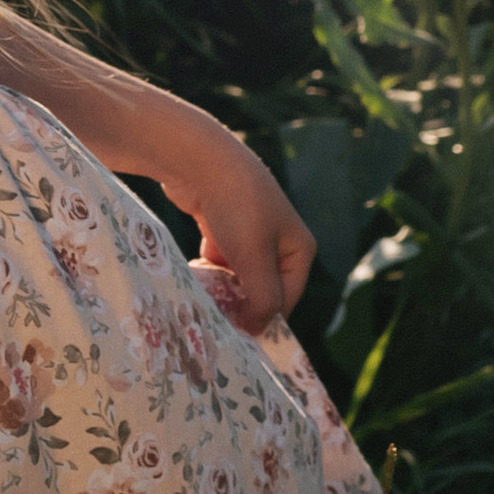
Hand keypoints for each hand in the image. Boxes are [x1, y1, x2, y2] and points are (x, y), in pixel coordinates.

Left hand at [142, 107, 313, 335]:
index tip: (236, 335)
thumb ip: (261, 300)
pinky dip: (209, 271)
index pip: (286, 299)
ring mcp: (250, 232)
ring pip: (237, 275)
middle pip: (261, 288)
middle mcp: (278, 240)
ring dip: (221, 289)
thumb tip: (258, 330)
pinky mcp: (223, 225)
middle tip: (216, 320)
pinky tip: (194, 276)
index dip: (262, 318)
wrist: (200, 158)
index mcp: (299, 248)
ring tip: (203, 300)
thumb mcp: (254, 259)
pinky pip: (220, 261)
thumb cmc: (237, 208)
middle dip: (240, 303)